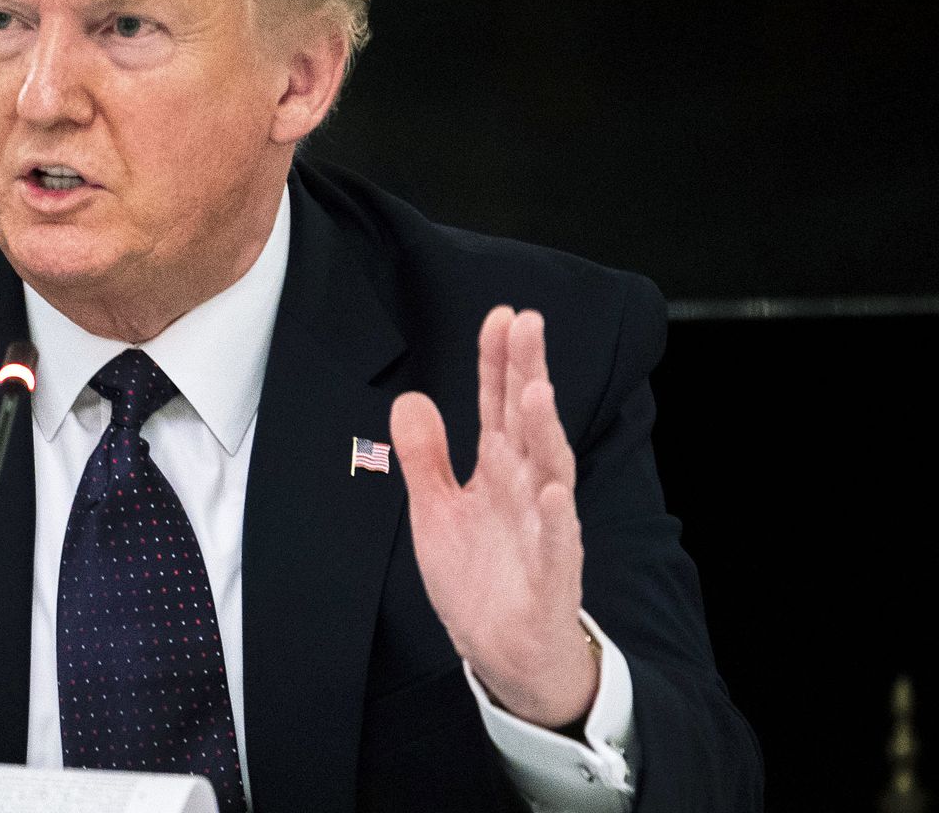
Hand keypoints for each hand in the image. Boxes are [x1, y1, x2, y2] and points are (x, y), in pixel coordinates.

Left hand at [390, 307, 597, 729]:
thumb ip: (425, 456)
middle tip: (526, 323)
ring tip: (535, 390)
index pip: (498, 406)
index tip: (501, 316)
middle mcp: (527, 490)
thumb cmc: (480, 577)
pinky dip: (556, 518)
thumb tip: (411, 398)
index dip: (498, 363)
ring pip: (549, 472)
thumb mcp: (436, 510)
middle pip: (529, 423)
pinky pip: (558, 544)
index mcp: (499, 472)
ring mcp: (542, 531)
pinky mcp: (550, 576)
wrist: (506, 653)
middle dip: (527, 373)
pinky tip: (553, 490)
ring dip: (543, 432)